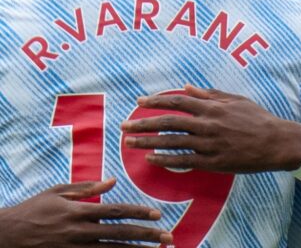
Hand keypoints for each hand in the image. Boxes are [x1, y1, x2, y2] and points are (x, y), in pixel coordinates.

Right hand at [0, 178, 171, 246]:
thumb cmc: (33, 210)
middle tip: (168, 237)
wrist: (7, 235)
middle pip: (120, 233)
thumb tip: (113, 181)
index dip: (139, 212)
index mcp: (79, 211)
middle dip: (146, 235)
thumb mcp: (57, 192)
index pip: (116, 211)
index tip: (158, 214)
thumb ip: (86, 188)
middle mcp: (80, 231)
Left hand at [121, 85, 300, 172]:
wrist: (276, 142)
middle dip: (143, 123)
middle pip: (168, 122)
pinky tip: (151, 160)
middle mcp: (208, 124)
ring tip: (129, 144)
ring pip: (172, 142)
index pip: (177, 101)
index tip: (139, 103)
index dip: (156, 101)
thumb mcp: (235, 100)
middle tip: (124, 126)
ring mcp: (209, 144)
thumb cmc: (257, 118)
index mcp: (212, 107)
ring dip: (148, 143)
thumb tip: (186, 87)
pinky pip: (184, 161)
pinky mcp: (213, 162)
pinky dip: (165, 160)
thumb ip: (209, 94)